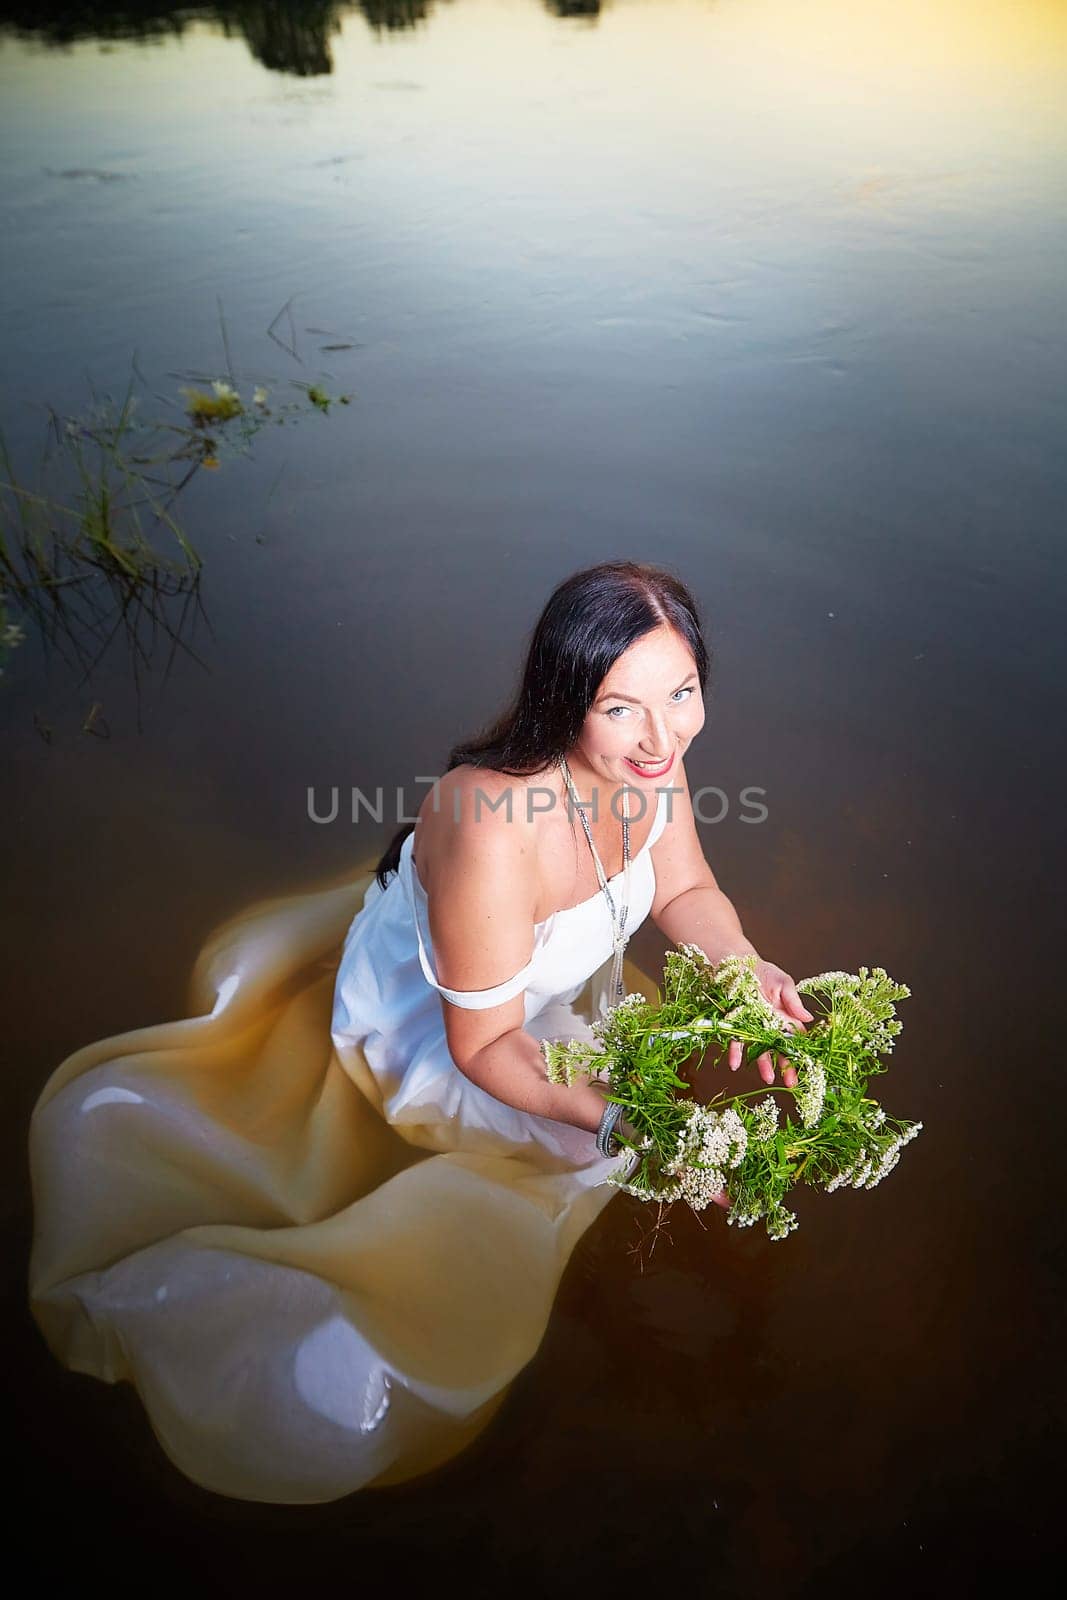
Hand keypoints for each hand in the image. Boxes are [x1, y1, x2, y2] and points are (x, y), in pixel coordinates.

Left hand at [726, 958, 812, 1088]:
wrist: (737, 963)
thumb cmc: (764, 971)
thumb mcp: (783, 982)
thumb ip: (794, 1001)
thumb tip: (809, 1018)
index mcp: (785, 1017)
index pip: (796, 1040)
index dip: (802, 1054)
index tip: (807, 1067)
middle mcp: (769, 1026)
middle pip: (780, 1050)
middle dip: (786, 1066)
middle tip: (791, 1082)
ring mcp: (752, 1027)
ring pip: (759, 1050)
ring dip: (763, 1064)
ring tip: (767, 1078)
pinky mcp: (734, 1025)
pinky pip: (735, 1041)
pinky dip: (735, 1053)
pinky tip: (735, 1064)